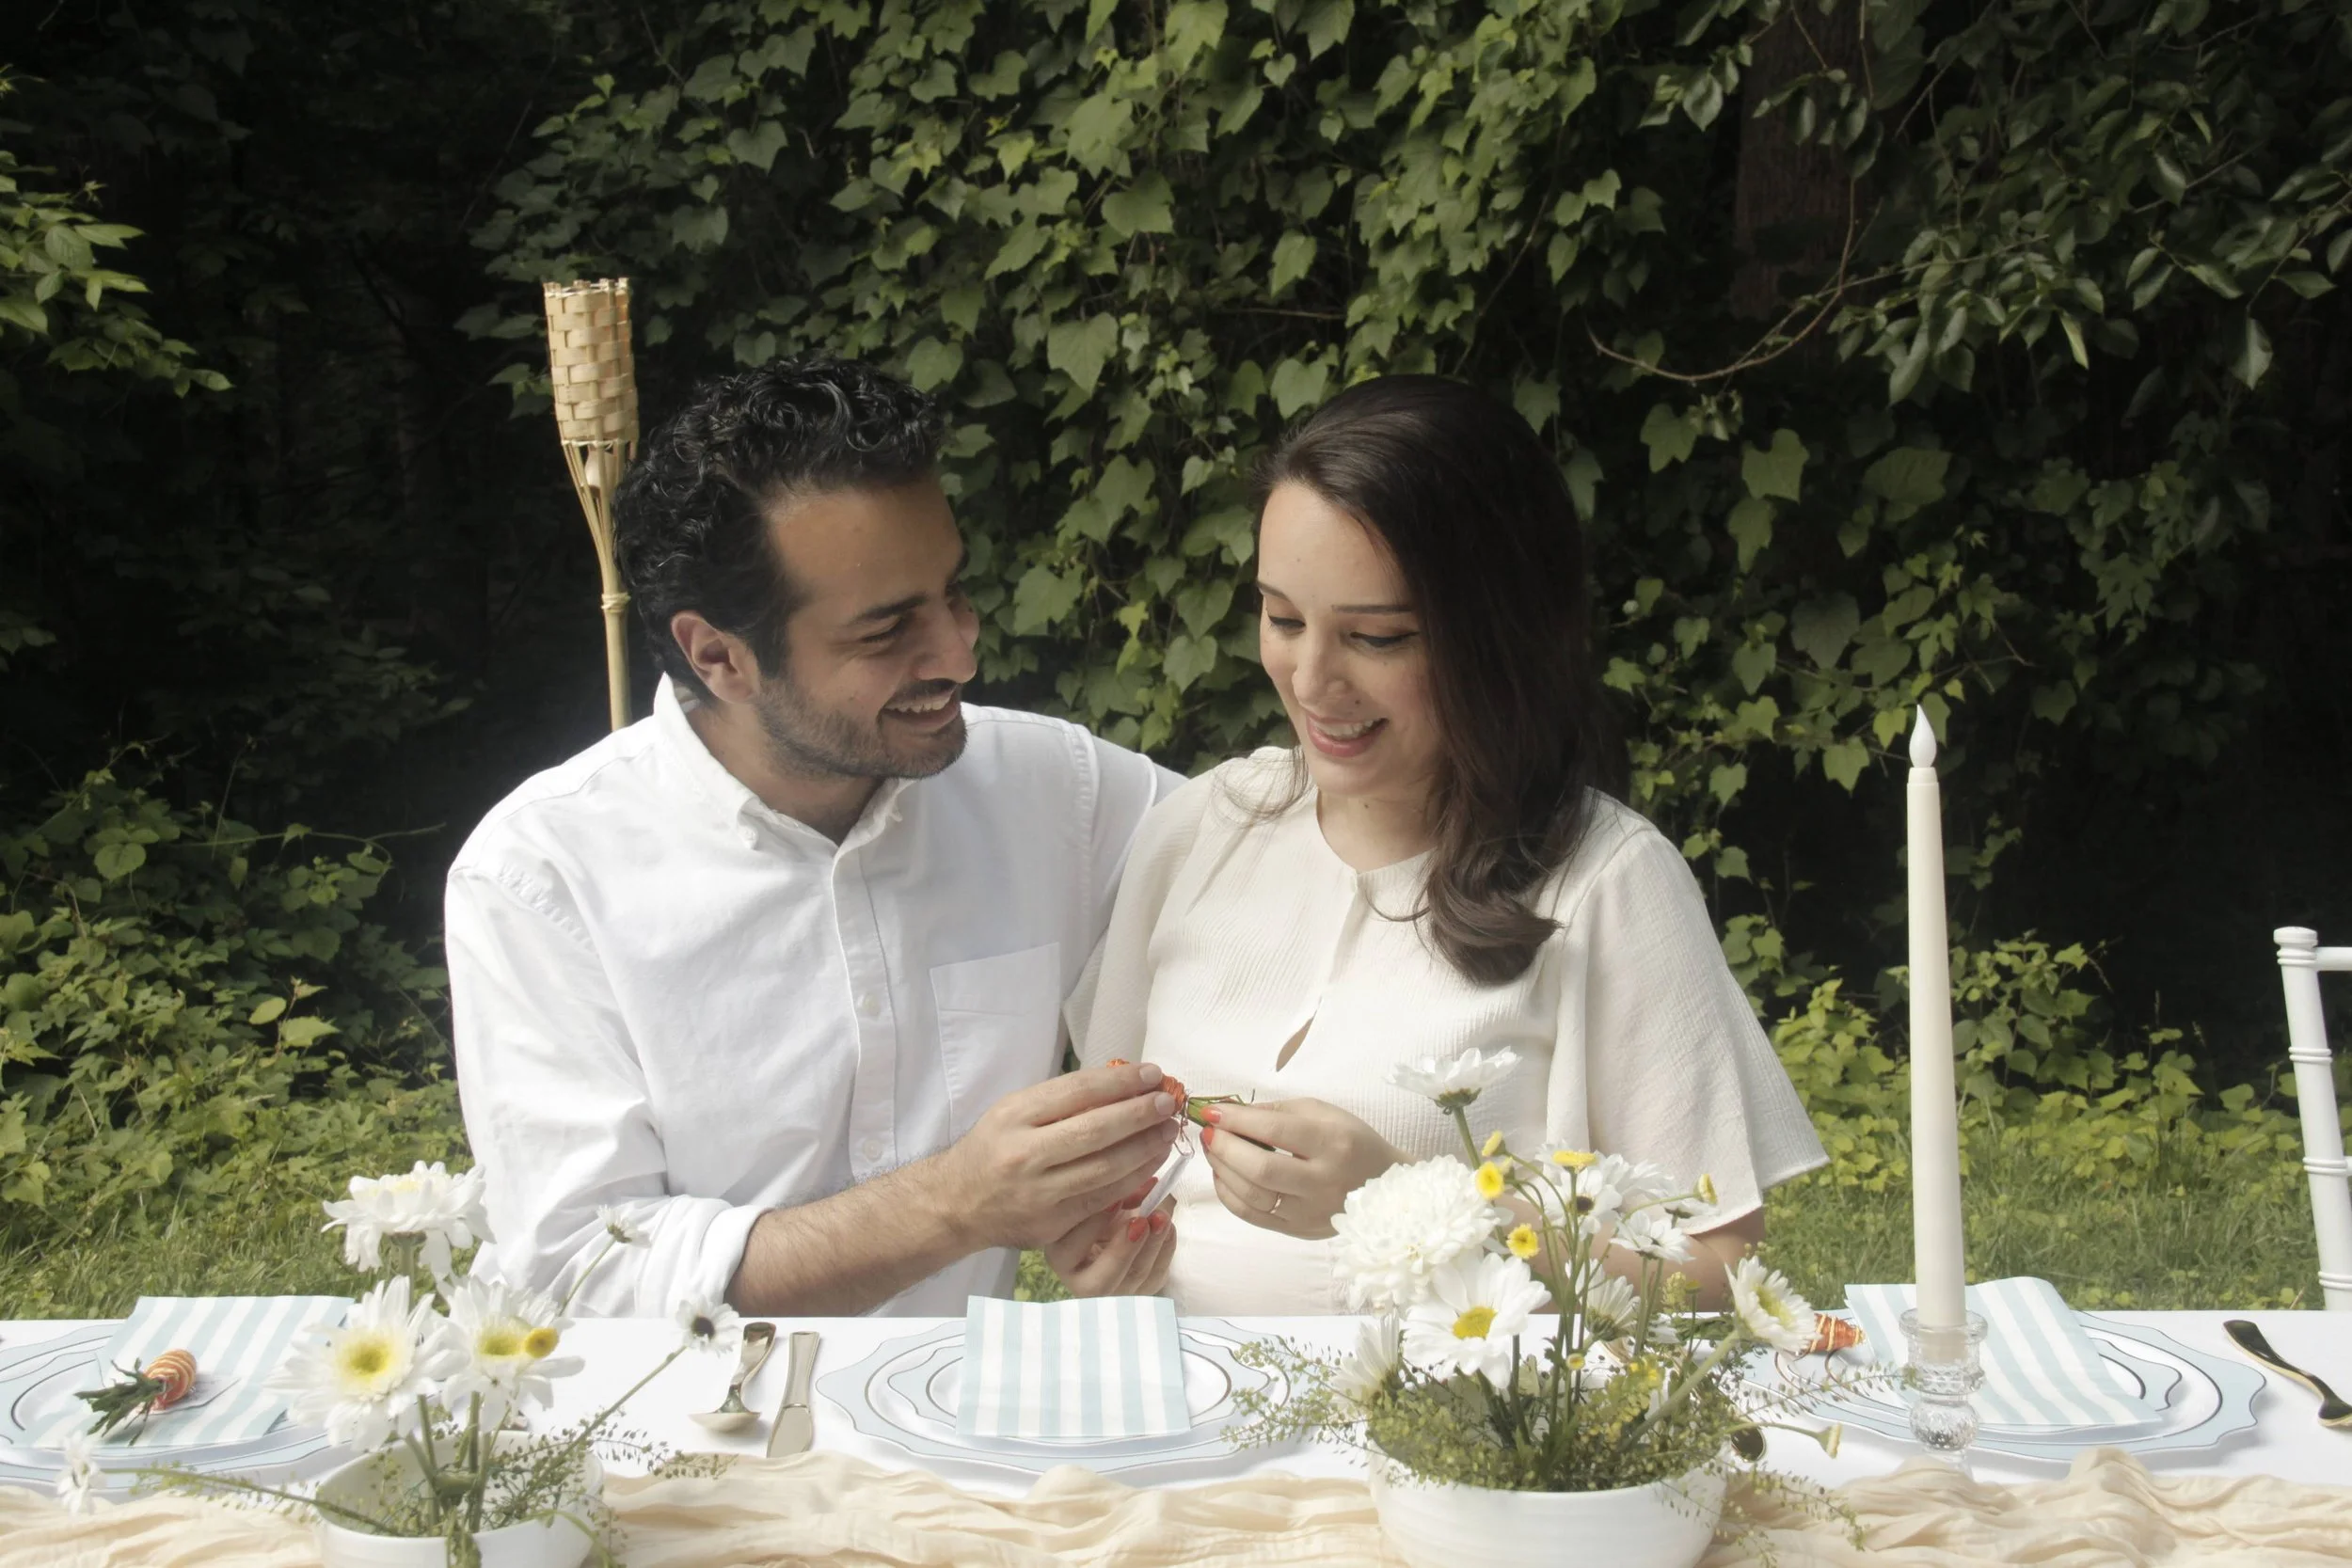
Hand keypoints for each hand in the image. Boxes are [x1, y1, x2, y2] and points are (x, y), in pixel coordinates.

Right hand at [925, 1061, 1179, 1250]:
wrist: (957, 1204)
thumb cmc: (993, 1148)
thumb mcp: (1013, 1111)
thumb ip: (1060, 1099)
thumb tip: (1121, 1082)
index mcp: (1013, 1116)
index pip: (1077, 1092)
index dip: (1121, 1082)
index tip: (1152, 1075)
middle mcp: (1023, 1153)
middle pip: (1095, 1130)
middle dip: (1139, 1114)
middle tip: (1169, 1102)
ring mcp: (1038, 1193)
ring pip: (1105, 1167)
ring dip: (1145, 1148)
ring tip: (1168, 1131)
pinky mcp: (1051, 1223)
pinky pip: (1102, 1198)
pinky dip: (1133, 1179)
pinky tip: (1152, 1163)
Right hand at [1044, 1187, 1176, 1296]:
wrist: (1120, 1228)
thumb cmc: (1103, 1212)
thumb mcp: (1101, 1202)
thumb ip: (1112, 1195)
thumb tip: (1137, 1186)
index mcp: (1061, 1255)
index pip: (1068, 1249)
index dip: (1092, 1226)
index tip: (1114, 1200)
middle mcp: (1082, 1282)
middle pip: (1099, 1282)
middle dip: (1123, 1251)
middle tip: (1140, 1221)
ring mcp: (1114, 1292)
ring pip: (1133, 1278)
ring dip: (1152, 1246)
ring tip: (1161, 1217)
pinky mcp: (1141, 1292)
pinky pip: (1155, 1277)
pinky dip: (1165, 1250)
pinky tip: (1168, 1228)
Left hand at [1197, 1098, 1401, 1238]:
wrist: (1385, 1190)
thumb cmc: (1353, 1142)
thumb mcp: (1325, 1113)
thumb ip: (1278, 1112)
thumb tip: (1233, 1112)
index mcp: (1334, 1143)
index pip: (1276, 1130)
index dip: (1237, 1120)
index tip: (1212, 1111)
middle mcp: (1323, 1182)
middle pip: (1261, 1168)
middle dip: (1225, 1147)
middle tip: (1210, 1132)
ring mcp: (1311, 1212)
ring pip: (1253, 1196)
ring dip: (1222, 1170)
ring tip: (1213, 1151)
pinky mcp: (1300, 1231)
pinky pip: (1253, 1217)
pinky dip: (1230, 1195)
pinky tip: (1223, 1176)